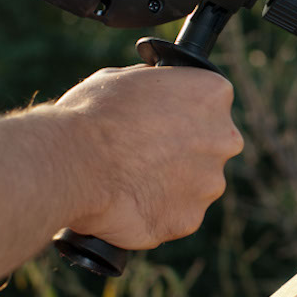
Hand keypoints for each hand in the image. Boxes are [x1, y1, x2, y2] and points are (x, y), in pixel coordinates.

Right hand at [54, 65, 243, 249]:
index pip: (210, 102)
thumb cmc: (93, 114)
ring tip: (130, 179)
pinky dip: (157, 211)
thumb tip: (157, 91)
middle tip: (146, 152)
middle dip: (184, 149)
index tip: (163, 119)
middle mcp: (223, 139)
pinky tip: (130, 201)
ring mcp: (210, 182)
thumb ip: (156, 87)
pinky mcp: (191, 218)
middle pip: (210, 145)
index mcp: (213, 94)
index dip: (184, 111)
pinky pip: (178, 214)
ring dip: (172, 183)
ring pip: (197, 183)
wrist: (73, 163)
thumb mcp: (125, 78)